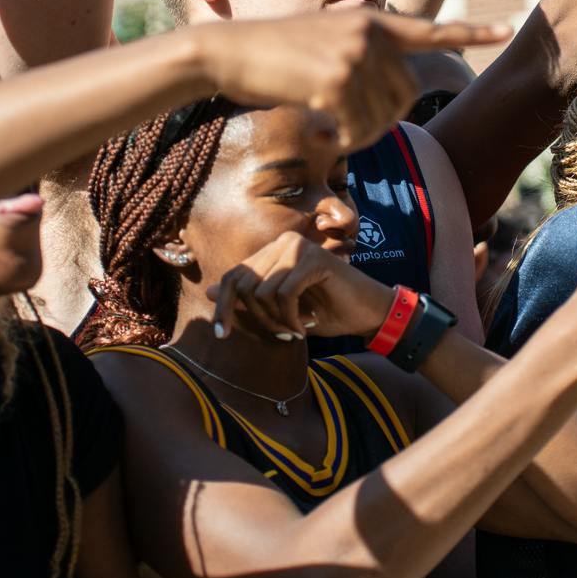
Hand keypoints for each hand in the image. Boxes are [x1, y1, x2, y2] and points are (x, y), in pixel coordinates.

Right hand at [206, 11, 509, 150]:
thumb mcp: (325, 43)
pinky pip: (359, 129)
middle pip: (408, 92)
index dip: (471, 31)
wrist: (226, 52)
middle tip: (350, 133)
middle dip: (385, 120)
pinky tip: (321, 136)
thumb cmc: (271, 55)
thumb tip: (389, 96)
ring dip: (361, 136)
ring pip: (385, 116)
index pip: (430, 29)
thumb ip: (361, 58)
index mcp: (371, 21)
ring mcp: (355, 55)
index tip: (507, 27)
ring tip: (330, 131)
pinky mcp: (336, 80)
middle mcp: (370, 33)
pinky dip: (344, 143)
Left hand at [207, 231, 392, 342]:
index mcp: (274, 250)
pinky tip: (305, 326)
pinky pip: (284, 294)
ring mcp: (299, 247)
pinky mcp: (313, 259)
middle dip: (256, 319)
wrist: (369, 312)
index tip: (222, 334)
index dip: (223, 306)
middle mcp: (283, 242)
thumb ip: (248, 298)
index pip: (232, 276)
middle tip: (281, 335)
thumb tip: (207, 292)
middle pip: (244, 285)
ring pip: (262, 292)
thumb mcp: (280, 309)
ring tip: (295, 330)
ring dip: (276, 321)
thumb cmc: (327, 311)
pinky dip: (290, 317)